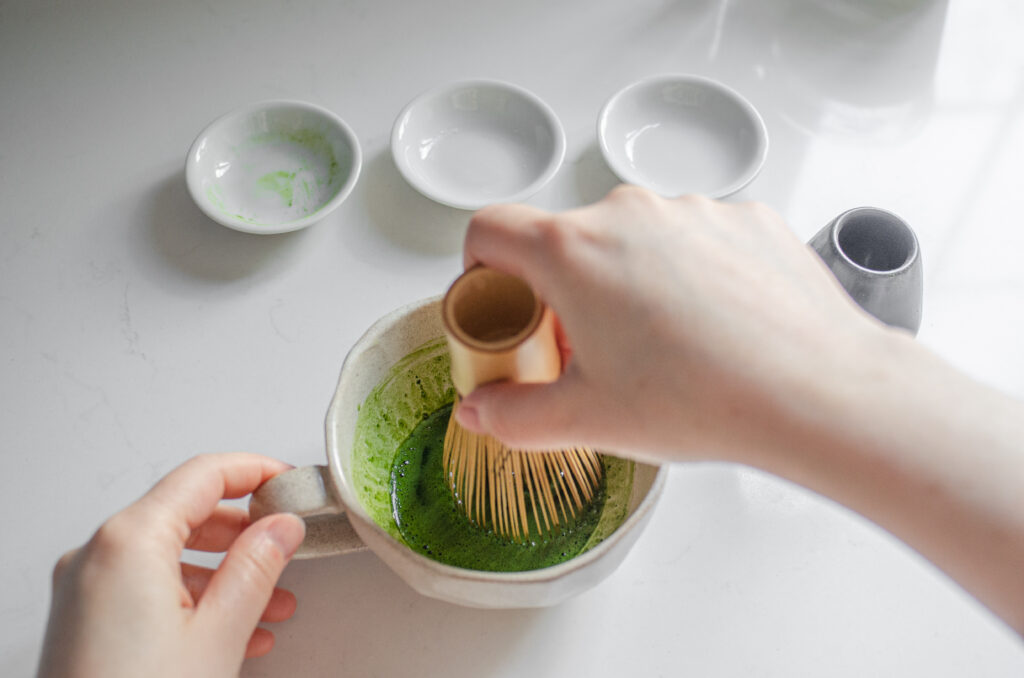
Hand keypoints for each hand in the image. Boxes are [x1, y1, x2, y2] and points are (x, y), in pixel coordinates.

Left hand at [38, 453, 305, 677]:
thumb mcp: (218, 633)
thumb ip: (257, 567)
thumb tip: (282, 527)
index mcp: (129, 541)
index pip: (203, 475)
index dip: (256, 471)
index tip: (291, 482)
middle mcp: (97, 554)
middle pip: (185, 512)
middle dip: (244, 531)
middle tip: (289, 544)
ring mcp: (84, 588)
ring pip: (168, 554)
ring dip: (225, 571)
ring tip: (273, 603)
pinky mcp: (82, 620)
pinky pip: (146, 587)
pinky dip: (193, 596)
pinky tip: (234, 629)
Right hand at [456, 186, 1023, 634]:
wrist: (814, 391)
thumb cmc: (702, 399)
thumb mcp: (587, 419)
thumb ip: (514, 415)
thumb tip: (483, 412)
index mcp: (573, 251)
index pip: (490, 228)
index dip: (480, 267)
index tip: (501, 302)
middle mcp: (628, 213)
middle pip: (566, 237)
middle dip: (563, 288)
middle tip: (589, 348)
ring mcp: (692, 209)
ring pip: (634, 237)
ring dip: (629, 277)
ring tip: (663, 344)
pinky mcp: (745, 218)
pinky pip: (694, 236)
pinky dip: (690, 271)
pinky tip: (714, 324)